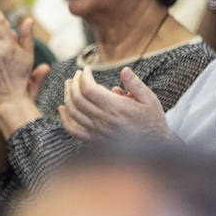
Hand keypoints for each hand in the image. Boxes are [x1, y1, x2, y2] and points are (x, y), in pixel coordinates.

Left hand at [58, 66, 172, 141]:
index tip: (86, 69)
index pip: (89, 88)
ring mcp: (97, 131)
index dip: (84, 76)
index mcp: (115, 107)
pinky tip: (62, 109)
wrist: (154, 146)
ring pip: (73, 112)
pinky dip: (64, 119)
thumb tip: (124, 70)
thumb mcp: (149, 99)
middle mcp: (103, 119)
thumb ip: (135, 84)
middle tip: (75, 75)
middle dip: (74, 83)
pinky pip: (73, 130)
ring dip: (67, 97)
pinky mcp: (94, 140)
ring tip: (68, 86)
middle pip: (78, 98)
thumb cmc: (152, 120)